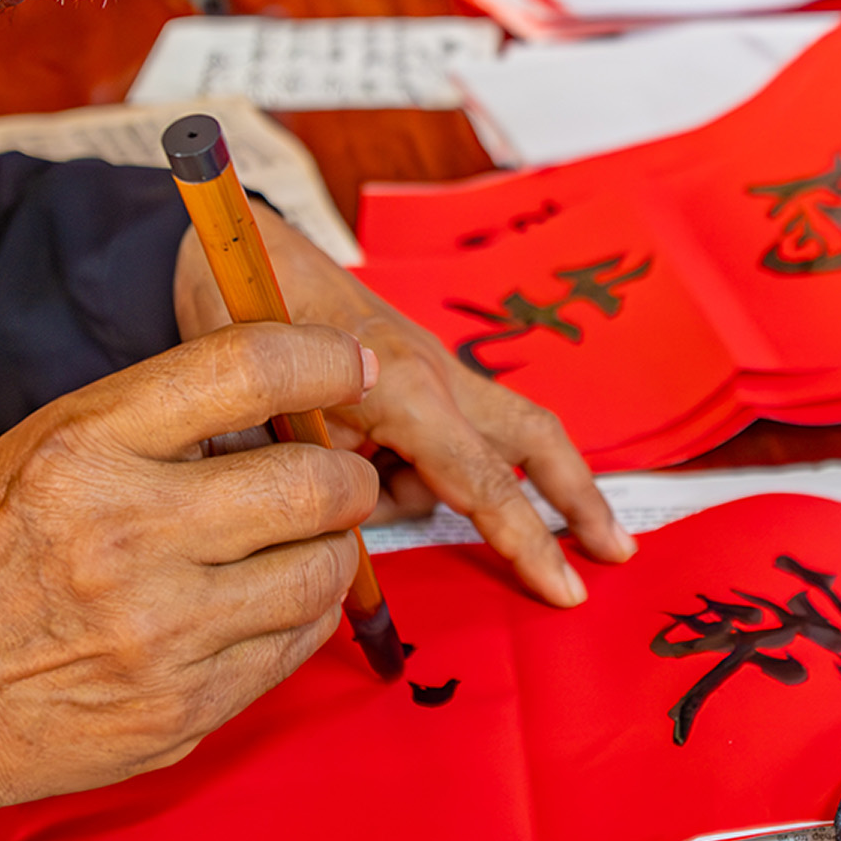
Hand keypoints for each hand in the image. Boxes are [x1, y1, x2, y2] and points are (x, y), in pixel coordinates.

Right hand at [0, 323, 382, 840]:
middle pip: (311, 482)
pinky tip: (271, 601)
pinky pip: (298, 643)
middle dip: (344, 476)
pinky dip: (304, 613)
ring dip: (332, 549)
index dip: (323, 360)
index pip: (248, 370)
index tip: (348, 367)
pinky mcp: (184, 707)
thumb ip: (157, 420)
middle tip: (336, 480)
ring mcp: (160, 631)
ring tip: (304, 543)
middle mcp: (126, 535)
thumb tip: (288, 394)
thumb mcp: (42, 452)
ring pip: (322, 569)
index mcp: (85, 448)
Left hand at [175, 206, 633, 604]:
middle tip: (615, 552)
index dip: (528, 543)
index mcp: (405, 385)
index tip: (566, 593)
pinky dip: (418, 464)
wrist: (226, 248)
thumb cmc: (244, 320)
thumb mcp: (274, 417)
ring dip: (447, 485)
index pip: (483, 481)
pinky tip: (353, 453)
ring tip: (351, 470)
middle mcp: (435, 371)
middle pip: (534, 438)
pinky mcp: (413, 366)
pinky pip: (439, 430)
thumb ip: (329, 477)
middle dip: (579, 497)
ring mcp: (429, 365)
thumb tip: (367, 521)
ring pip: (478, 443)